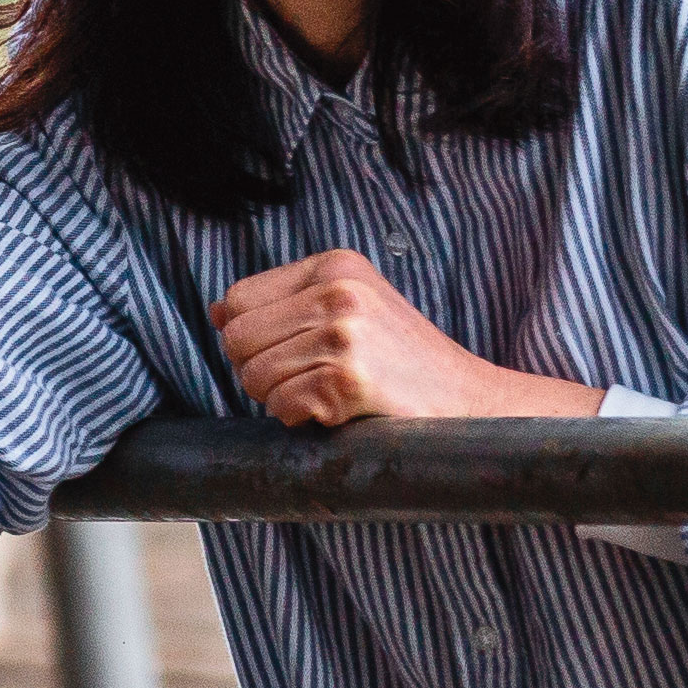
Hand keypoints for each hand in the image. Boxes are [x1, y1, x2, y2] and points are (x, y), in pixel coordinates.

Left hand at [210, 249, 605, 428]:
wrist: (471, 404)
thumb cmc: (403, 365)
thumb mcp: (348, 314)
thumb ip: (284, 308)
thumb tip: (216, 311)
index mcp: (335, 266)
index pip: (236, 300)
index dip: (251, 340)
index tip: (295, 354)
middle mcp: (339, 290)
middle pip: (235, 339)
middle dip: (260, 372)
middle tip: (311, 382)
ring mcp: (345, 332)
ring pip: (253, 376)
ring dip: (282, 400)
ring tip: (332, 395)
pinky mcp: (348, 376)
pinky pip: (281, 407)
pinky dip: (303, 420)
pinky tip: (343, 412)